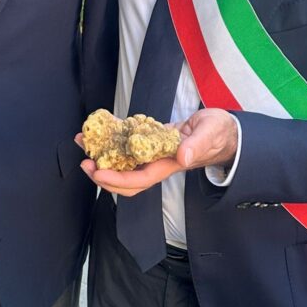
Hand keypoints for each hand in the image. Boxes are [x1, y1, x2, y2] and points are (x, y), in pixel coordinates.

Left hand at [75, 107, 237, 196]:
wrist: (222, 130)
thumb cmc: (218, 134)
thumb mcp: (211, 135)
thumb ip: (197, 146)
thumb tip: (183, 157)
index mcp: (169, 165)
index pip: (139, 179)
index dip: (117, 179)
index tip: (98, 173)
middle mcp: (157, 162)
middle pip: (125, 177)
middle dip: (103, 173)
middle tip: (84, 162)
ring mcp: (152, 152)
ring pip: (123, 159)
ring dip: (102, 153)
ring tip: (84, 141)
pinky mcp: (151, 139)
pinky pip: (128, 141)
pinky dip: (113, 135)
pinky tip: (101, 127)